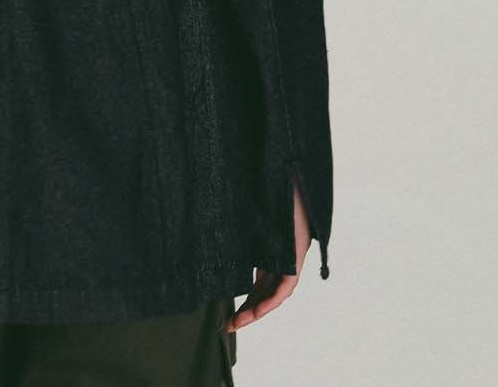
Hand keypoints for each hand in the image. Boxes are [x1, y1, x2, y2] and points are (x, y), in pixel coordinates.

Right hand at [225, 181, 310, 333]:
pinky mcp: (296, 254)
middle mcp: (279, 256)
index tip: (228, 313)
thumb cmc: (262, 188)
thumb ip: (232, 229)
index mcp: (268, 249)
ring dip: (258, 310)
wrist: (284, 173)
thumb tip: (201, 224)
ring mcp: (289, 257)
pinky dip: (272, 299)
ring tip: (238, 322)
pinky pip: (286, 285)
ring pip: (275, 293)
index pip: (257, 281)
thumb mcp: (243, 215)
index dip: (243, 299)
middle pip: (264, 291)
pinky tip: (260, 308)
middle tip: (228, 324)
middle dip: (247, 311)